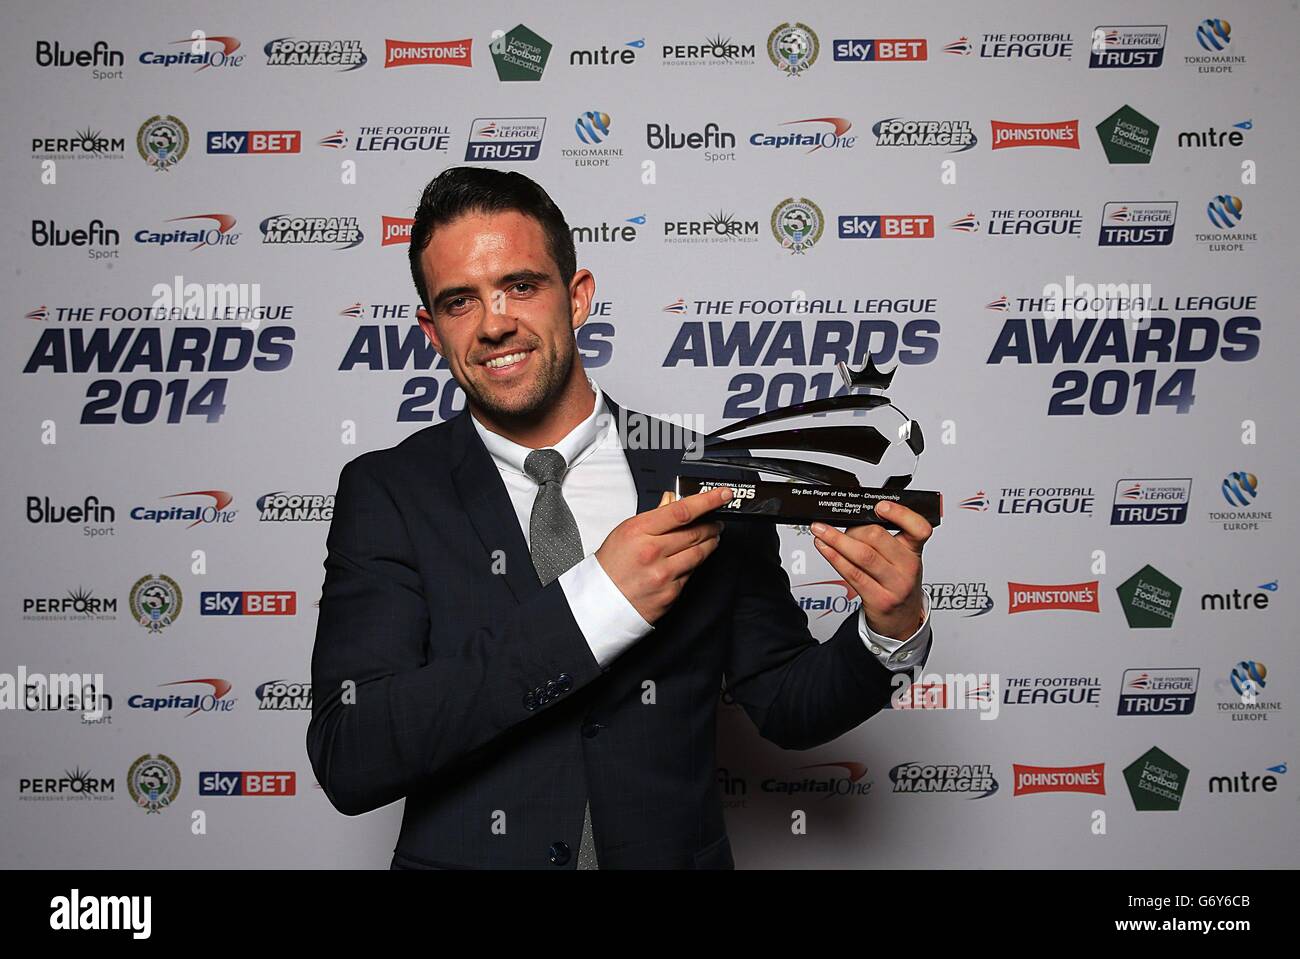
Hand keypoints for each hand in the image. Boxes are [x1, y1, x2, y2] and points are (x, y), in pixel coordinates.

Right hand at [595, 486, 731, 623]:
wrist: (600, 603)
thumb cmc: (610, 567)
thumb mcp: (625, 533)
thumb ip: (653, 517)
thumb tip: (673, 501)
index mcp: (639, 531)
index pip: (682, 511)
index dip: (708, 501)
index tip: (722, 494)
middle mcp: (652, 553)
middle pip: (696, 532)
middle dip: (711, 525)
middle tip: (716, 521)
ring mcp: (663, 575)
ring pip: (699, 554)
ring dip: (710, 543)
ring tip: (711, 537)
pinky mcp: (671, 594)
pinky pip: (691, 574)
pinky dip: (694, 564)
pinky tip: (690, 560)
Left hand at [810, 500, 931, 641]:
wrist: (902, 620)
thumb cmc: (897, 583)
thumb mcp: (902, 558)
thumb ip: (886, 538)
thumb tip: (854, 518)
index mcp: (914, 551)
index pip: (919, 528)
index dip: (900, 514)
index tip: (880, 506)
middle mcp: (908, 567)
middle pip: (878, 538)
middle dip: (853, 528)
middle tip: (840, 527)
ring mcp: (894, 585)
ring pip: (862, 555)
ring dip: (836, 540)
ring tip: (820, 531)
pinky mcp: (878, 599)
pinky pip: (852, 573)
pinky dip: (834, 557)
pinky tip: (824, 548)